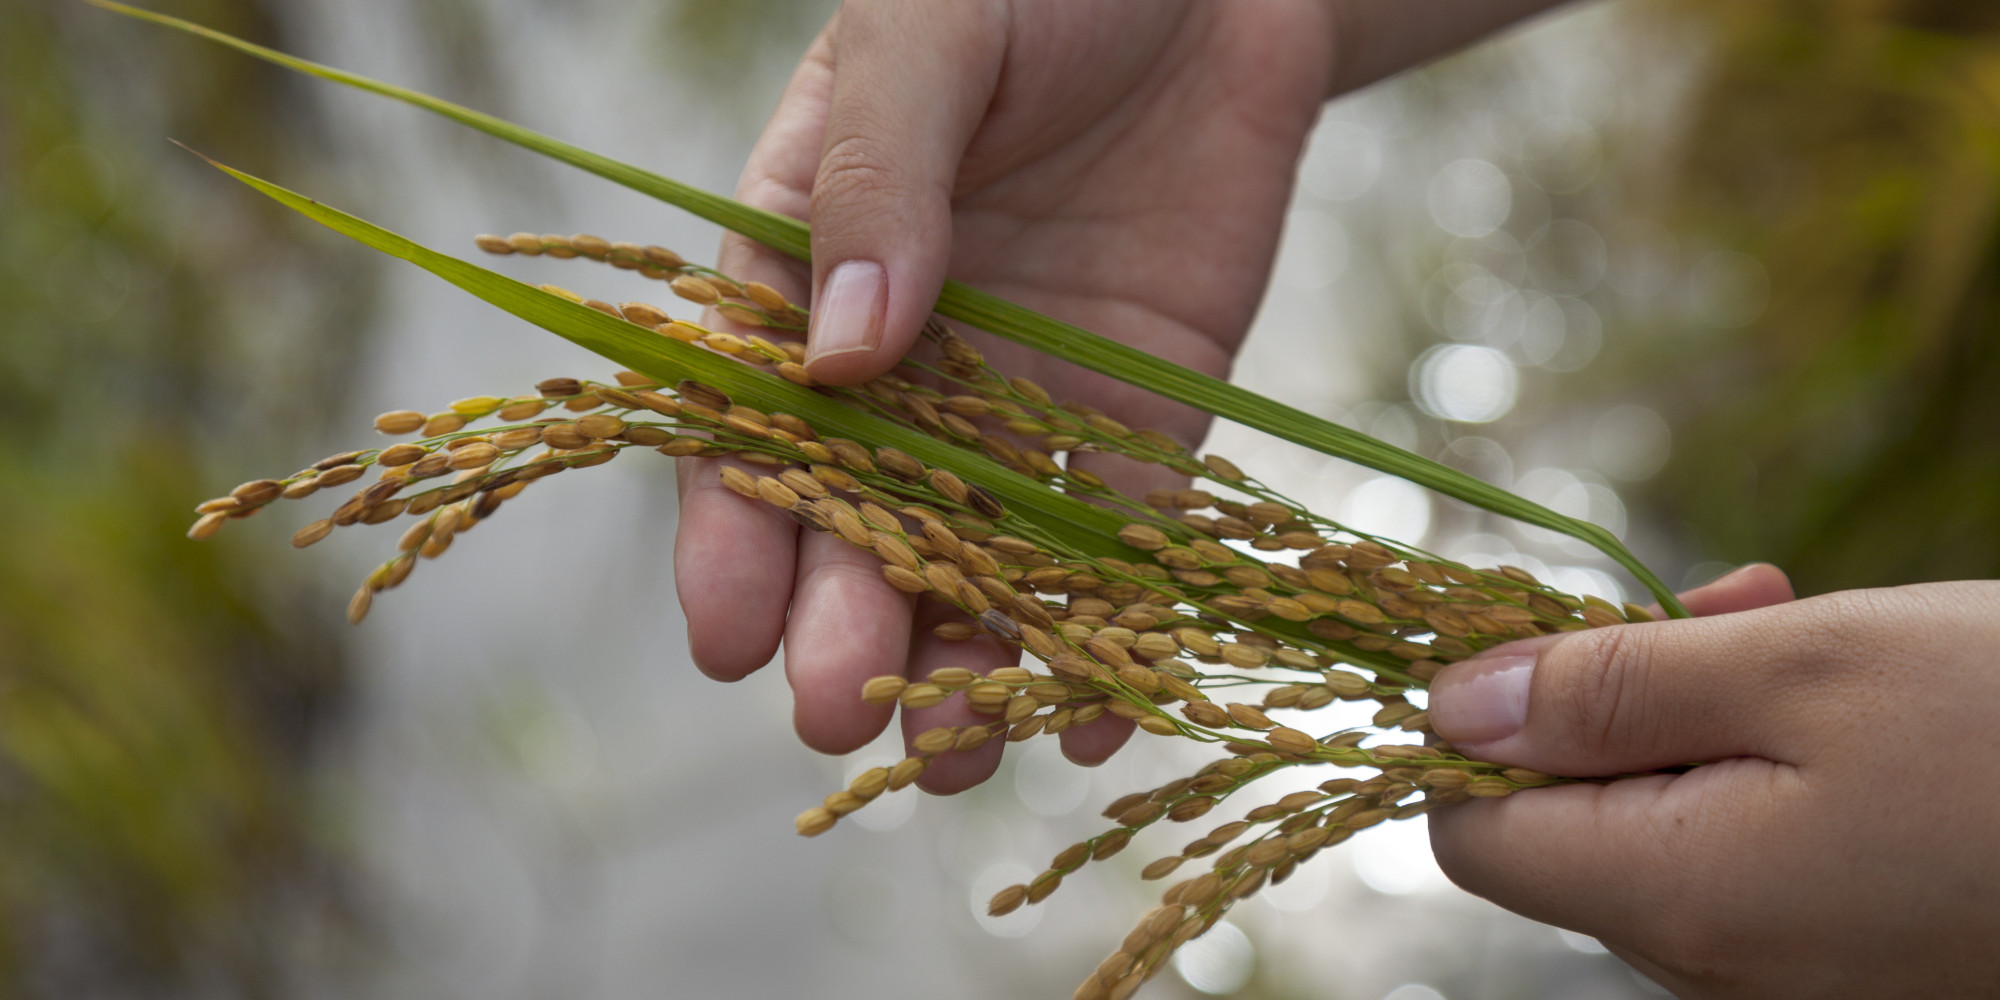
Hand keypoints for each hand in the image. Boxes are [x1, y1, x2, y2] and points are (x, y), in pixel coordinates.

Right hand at [676, 0, 1565, 792]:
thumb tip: (842, 358)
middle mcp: (902, 353)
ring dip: (969, 655)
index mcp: (805, 261)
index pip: (746, 417)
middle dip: (843, 621)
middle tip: (841, 715)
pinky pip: (1121, 535)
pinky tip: (1107, 709)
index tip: (728, 632)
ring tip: (962, 754)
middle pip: (859, 513)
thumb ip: (874, 179)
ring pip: (980, 550)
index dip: (733, 528)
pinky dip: (1116, 624)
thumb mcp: (931, 37)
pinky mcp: (1141, 412)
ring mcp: (1020, 394)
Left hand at [1427, 566, 1999, 997]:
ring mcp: (1787, 970)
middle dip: (1611, 697)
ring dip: (1691, 715)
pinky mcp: (1848, 953)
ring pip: (1661, 823)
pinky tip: (1835, 693)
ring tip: (1786, 629)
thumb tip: (1450, 705)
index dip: (1477, 727)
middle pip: (1568, 823)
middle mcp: (1714, 963)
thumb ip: (1608, 691)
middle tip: (1720, 608)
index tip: (1539, 629)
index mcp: (1677, 900)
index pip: (1473, 834)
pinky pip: (1746, 851)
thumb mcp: (1803, 669)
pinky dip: (1758, 763)